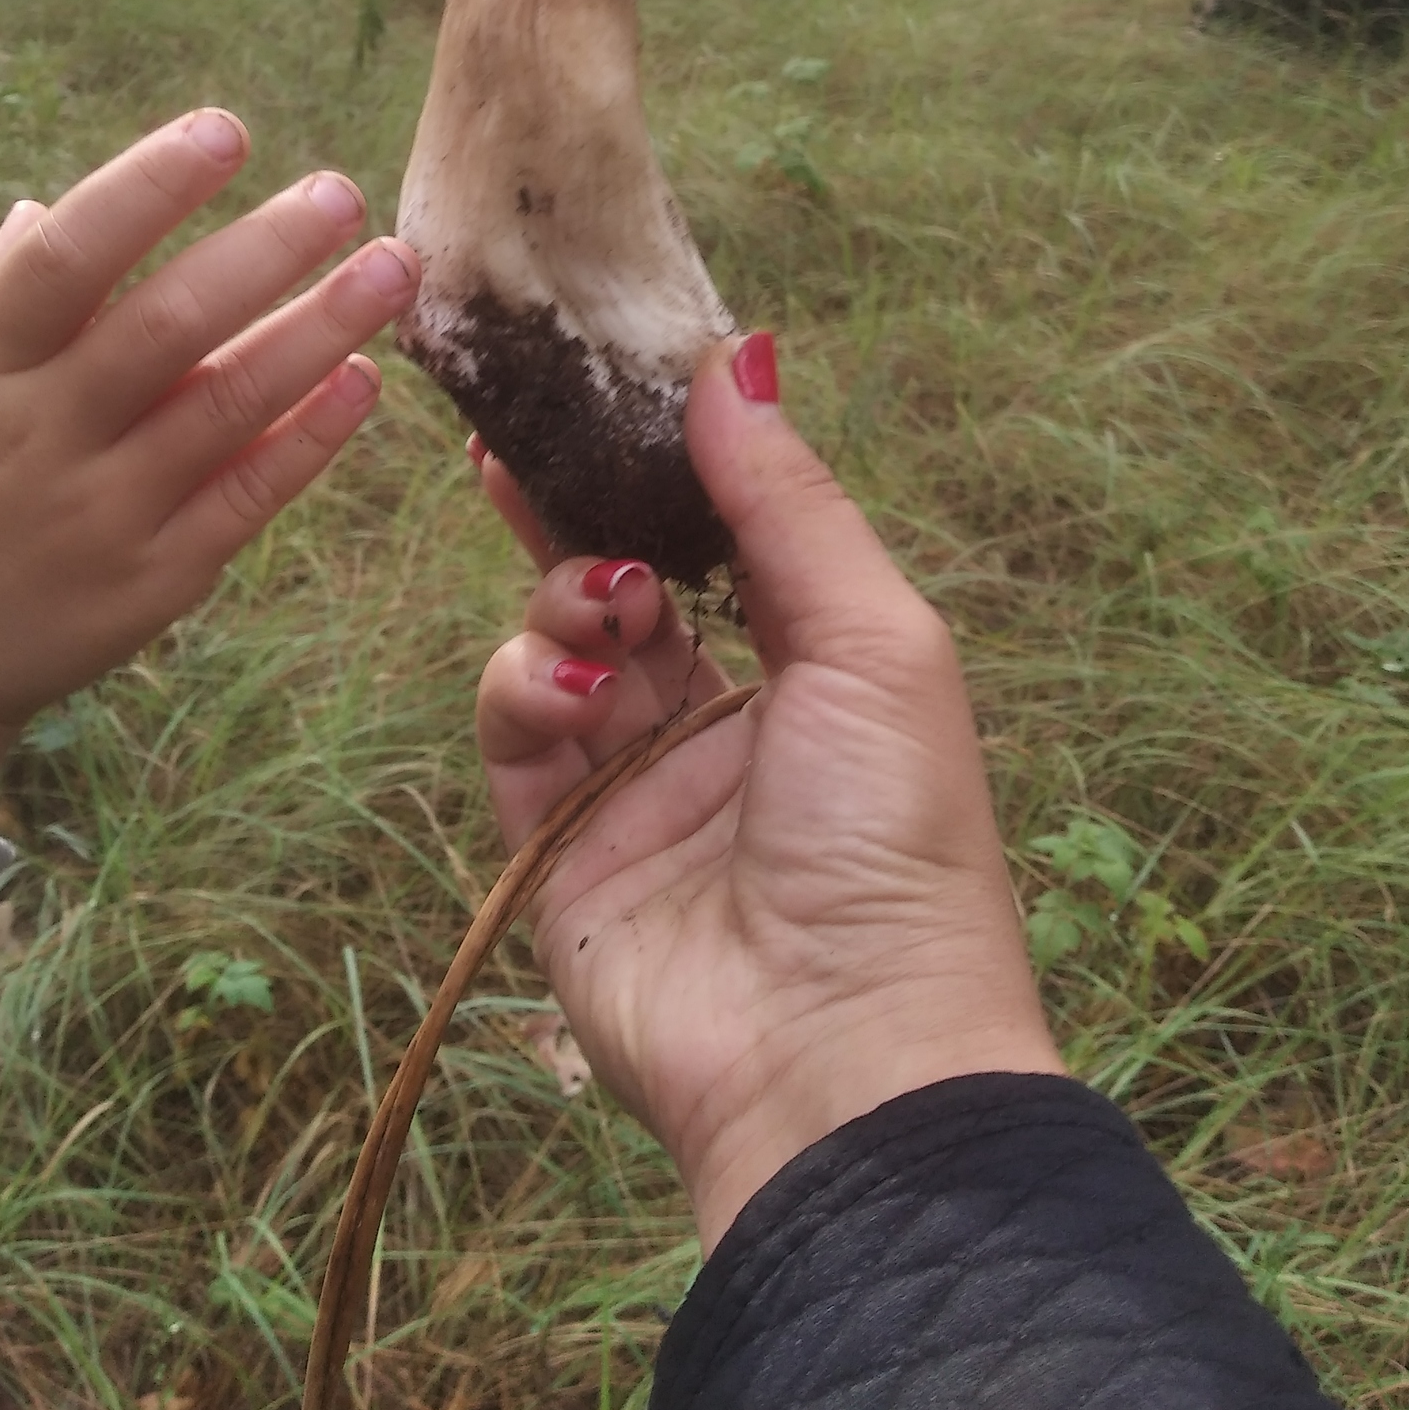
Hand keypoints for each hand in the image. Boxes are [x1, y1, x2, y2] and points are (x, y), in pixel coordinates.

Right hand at [0, 109, 418, 824]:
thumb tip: (48, 204)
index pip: (66, 260)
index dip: (146, 188)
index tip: (225, 128)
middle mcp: (39, 436)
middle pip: (164, 328)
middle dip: (263, 252)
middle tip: (344, 193)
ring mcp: (100, 514)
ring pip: (225, 408)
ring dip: (318, 332)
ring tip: (391, 270)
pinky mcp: (153, 580)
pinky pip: (247, 496)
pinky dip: (309, 435)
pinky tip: (364, 379)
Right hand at [475, 337, 1062, 1250]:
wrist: (841, 1055)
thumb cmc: (896, 839)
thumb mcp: (874, 643)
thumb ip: (789, 502)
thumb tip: (736, 353)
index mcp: (812, 668)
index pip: (717, 536)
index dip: (659, 464)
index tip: (598, 388)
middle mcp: (717, 718)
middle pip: (620, 579)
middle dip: (574, 512)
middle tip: (516, 450)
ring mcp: (629, 784)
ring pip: (555, 641)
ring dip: (565, 601)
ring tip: (607, 611)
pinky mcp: (551, 848)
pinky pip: (512, 730)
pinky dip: (527, 689)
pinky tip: (580, 696)